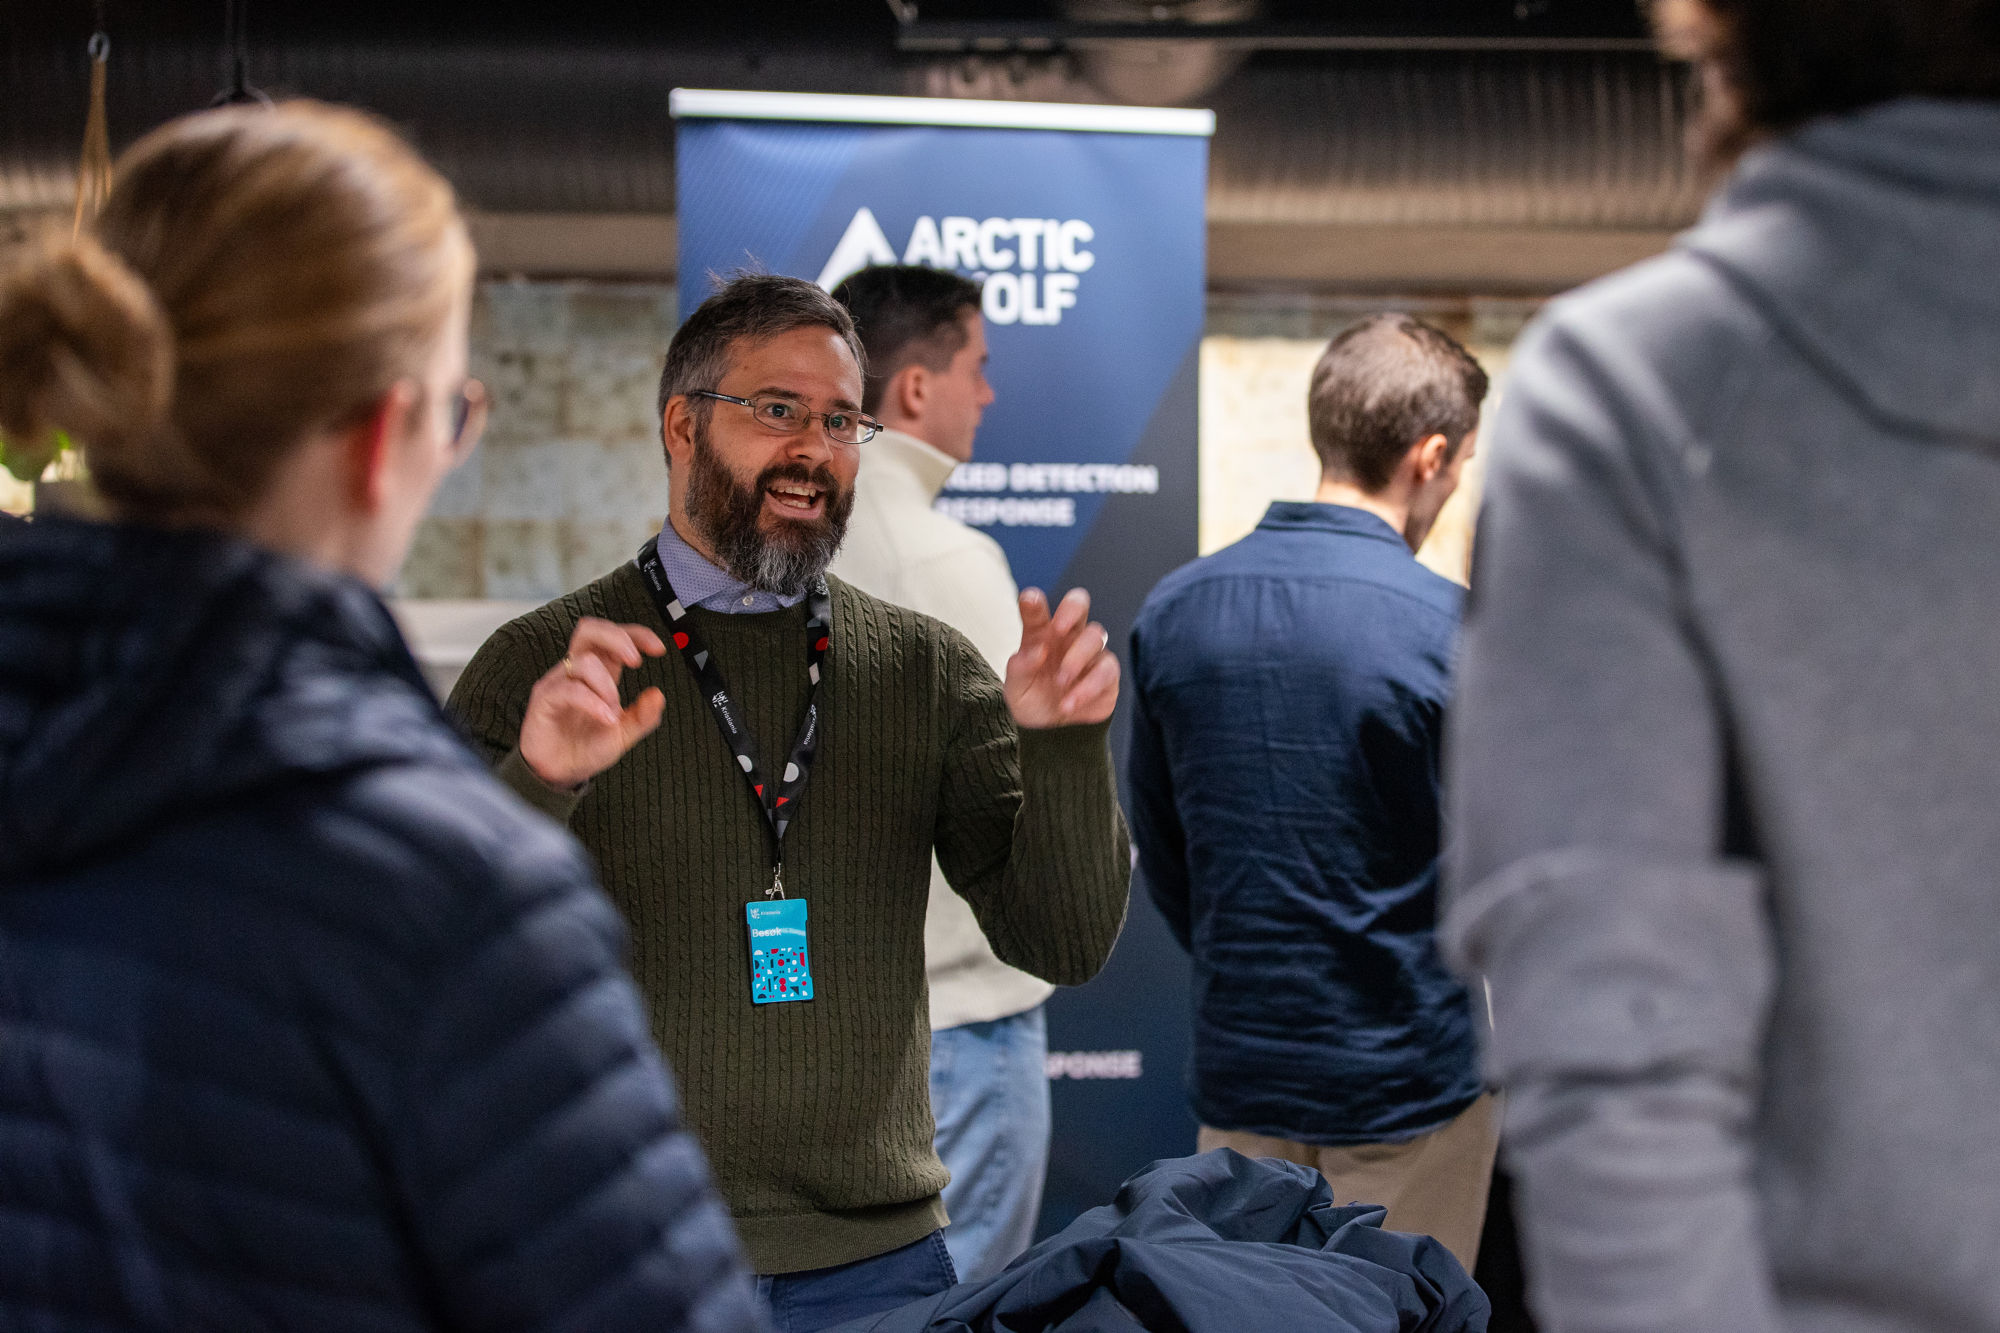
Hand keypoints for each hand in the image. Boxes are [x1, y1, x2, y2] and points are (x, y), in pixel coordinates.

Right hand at [519, 618, 667, 788]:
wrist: (559, 773)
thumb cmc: (586, 748)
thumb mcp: (624, 734)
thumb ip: (643, 716)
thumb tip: (658, 695)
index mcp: (599, 673)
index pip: (613, 636)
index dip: (636, 634)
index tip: (658, 649)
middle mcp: (577, 672)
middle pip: (590, 630)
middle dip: (617, 637)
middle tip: (635, 661)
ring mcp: (558, 683)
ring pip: (584, 661)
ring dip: (607, 685)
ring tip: (613, 711)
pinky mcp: (544, 699)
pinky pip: (569, 689)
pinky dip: (593, 702)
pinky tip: (606, 718)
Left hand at [1004, 587, 1119, 728]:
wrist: (1052, 733)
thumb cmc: (1033, 701)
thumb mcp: (1016, 689)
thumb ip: (1020, 668)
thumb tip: (1037, 650)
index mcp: (1040, 635)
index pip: (1038, 612)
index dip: (1034, 603)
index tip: (1030, 600)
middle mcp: (1067, 638)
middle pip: (1079, 604)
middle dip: (1071, 609)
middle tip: (1058, 629)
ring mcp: (1090, 653)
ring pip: (1096, 636)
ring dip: (1077, 658)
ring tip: (1060, 683)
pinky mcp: (1107, 674)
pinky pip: (1106, 669)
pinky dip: (1088, 687)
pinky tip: (1069, 704)